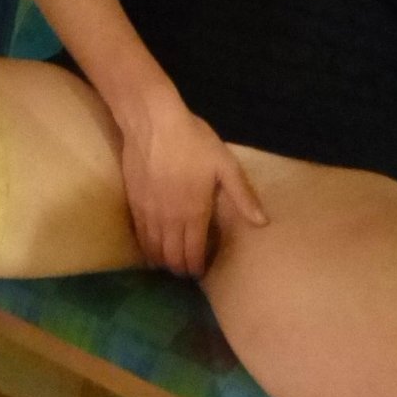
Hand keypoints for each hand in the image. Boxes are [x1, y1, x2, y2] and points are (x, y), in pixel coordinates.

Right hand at [120, 92, 267, 275]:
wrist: (153, 123)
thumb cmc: (193, 142)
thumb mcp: (225, 165)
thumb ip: (242, 196)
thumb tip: (262, 223)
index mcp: (194, 213)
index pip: (193, 253)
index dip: (197, 267)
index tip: (201, 272)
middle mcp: (169, 220)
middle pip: (172, 257)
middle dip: (180, 269)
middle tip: (187, 273)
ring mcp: (149, 214)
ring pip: (154, 250)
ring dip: (163, 262)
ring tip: (171, 265)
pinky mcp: (134, 205)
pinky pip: (140, 237)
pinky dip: (147, 249)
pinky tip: (151, 250)